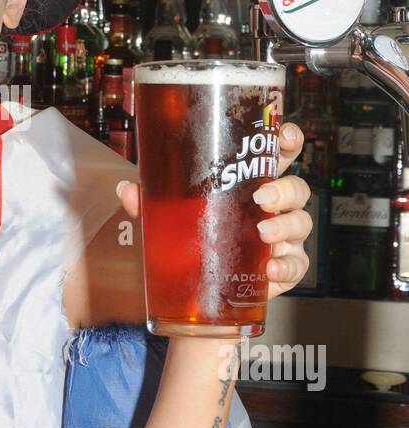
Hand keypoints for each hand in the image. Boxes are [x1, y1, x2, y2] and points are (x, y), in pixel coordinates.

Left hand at [115, 121, 312, 299]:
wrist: (200, 292)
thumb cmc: (196, 240)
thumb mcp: (171, 218)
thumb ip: (151, 203)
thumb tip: (126, 189)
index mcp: (252, 183)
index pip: (279, 154)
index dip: (288, 140)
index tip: (282, 136)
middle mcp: (274, 207)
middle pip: (296, 188)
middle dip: (284, 189)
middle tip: (261, 197)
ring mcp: (284, 237)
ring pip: (301, 223)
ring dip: (285, 226)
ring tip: (262, 233)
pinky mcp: (285, 268)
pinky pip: (297, 265)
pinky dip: (287, 267)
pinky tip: (270, 269)